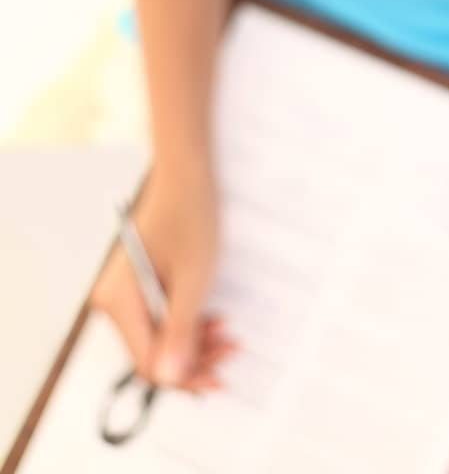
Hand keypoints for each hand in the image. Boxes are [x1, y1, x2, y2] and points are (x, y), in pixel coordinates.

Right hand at [89, 159, 239, 392]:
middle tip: (230, 352)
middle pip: (152, 351)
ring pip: (159, 337)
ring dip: (194, 342)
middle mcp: (114, 301)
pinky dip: (188, 324)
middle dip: (193, 358)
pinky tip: (213, 322)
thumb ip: (180, 330)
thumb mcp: (193, 279)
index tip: (216, 378)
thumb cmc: (191, 216)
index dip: (182, 376)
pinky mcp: (141, 287)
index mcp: (118, 301)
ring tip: (228, 336)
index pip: (146, 360)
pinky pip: (162, 318)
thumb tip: (170, 378)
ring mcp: (127, 294)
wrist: (187, 174)